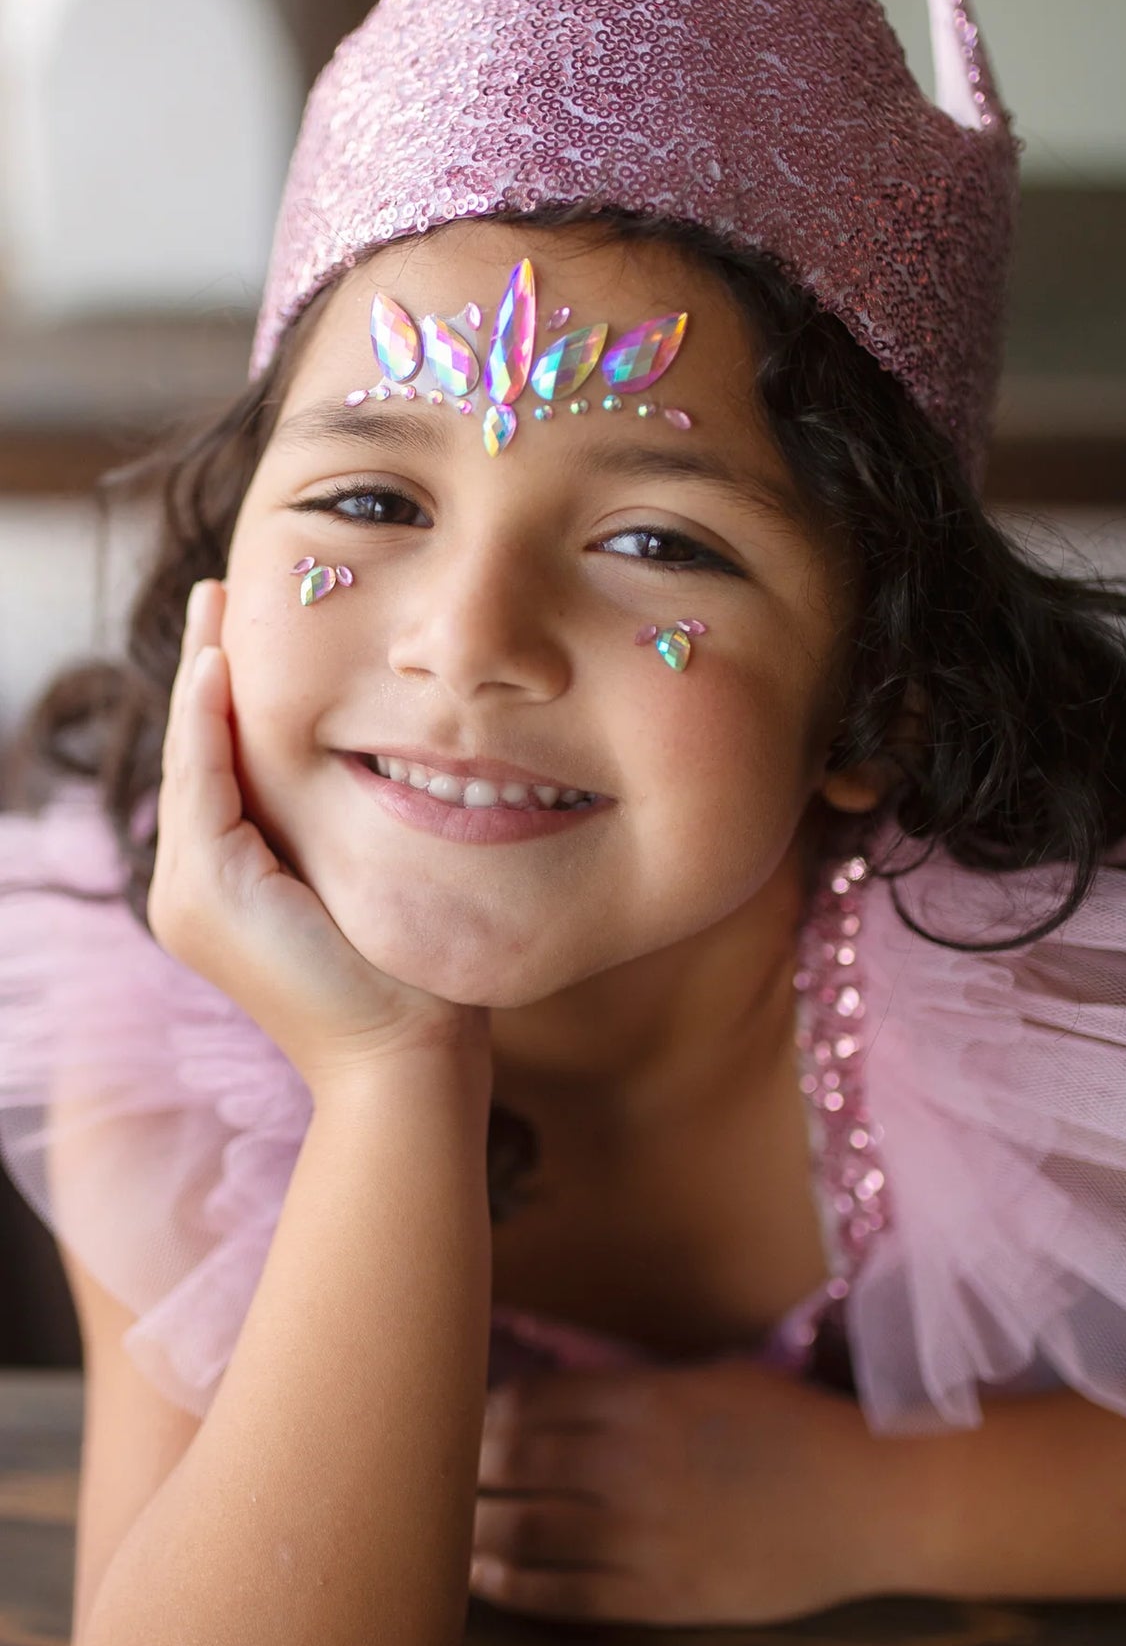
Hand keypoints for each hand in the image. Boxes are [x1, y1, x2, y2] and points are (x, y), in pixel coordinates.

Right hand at [148, 579, 484, 1088]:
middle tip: (223, 589)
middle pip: (199, 752)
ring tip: (217, 602)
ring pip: (194, 759)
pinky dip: (209, 721)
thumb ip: (348, 824)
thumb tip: (389, 749)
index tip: (248, 626)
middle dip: (209, 666)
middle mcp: (195, 887)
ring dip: (205, 674)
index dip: (230, 695)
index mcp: (232, 884)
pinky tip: (220, 663)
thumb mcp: (374, 878)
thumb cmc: (413, 979)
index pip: (225, 767)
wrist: (405, 1056)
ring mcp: (191, 894)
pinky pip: (204, 784)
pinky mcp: (209, 894)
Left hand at [471, 1359, 886, 1625]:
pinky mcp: (662, 1594)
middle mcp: (634, 1464)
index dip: (483, 1406)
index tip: (457, 1409)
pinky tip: (481, 1576)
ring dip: (473, 1525)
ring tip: (434, 1526)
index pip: (533, 1398)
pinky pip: (566, 1595)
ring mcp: (645, 1534)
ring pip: (528, 1529)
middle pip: (515, 1460)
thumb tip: (557, 1395)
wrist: (869, 1501)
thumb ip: (636, 1387)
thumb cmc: (794, 1427)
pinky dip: (512, 1585)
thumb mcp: (713, 1379)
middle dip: (463, 1463)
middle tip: (428, 1464)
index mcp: (647, 1400)